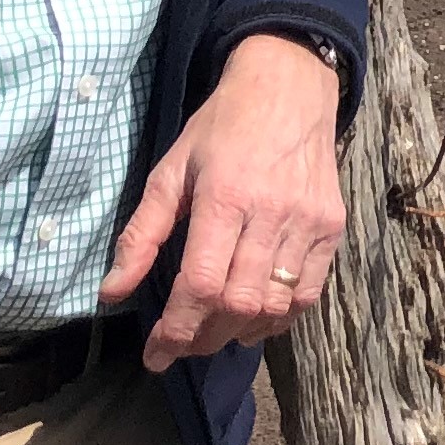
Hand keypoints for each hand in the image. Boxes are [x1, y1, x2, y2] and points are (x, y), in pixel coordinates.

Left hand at [101, 36, 346, 369]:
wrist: (289, 88)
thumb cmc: (221, 127)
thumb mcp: (170, 170)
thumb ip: (142, 235)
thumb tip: (112, 293)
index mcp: (225, 198)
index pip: (202, 285)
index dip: (176, 330)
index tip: (155, 356)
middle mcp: (272, 214)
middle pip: (239, 305)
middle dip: (203, 338)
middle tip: (180, 344)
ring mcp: (309, 223)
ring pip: (275, 306)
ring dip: (239, 332)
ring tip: (213, 333)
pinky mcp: (332, 227)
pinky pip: (309, 293)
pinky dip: (280, 318)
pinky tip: (254, 316)